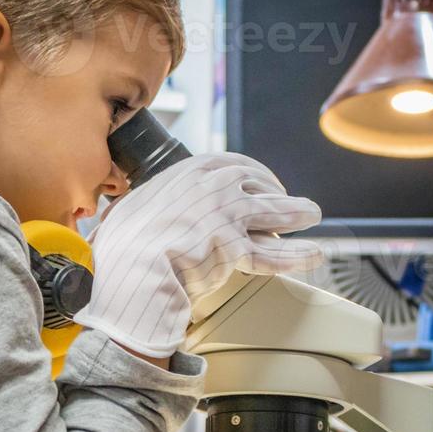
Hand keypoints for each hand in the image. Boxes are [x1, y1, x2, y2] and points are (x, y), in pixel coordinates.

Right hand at [73, 153, 322, 357]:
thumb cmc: (123, 243)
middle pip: (257, 185)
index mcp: (190, 171)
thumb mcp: (129, 210)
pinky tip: (314, 255)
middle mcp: (215, 187)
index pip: (233, 163)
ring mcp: (229, 216)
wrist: (131, 268)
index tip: (262, 180)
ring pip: (273, 213)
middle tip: (288, 200)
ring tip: (312, 215)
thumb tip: (118, 215)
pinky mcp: (237, 249)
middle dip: (276, 192)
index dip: (253, 173)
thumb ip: (141, 207)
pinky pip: (273, 254)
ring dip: (297, 213)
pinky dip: (296, 256)